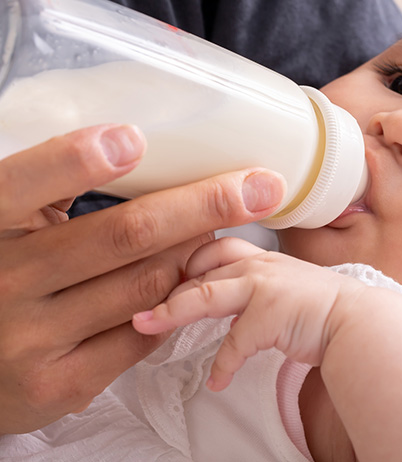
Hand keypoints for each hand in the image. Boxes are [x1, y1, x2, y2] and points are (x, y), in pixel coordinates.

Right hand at [0, 125, 285, 433]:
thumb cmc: (3, 275)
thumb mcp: (12, 223)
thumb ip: (55, 190)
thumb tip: (137, 146)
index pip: (29, 183)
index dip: (79, 160)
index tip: (134, 139)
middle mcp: (6, 281)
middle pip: (126, 235)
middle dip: (204, 207)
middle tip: (257, 187)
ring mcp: (33, 338)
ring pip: (150, 282)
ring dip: (197, 252)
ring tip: (221, 229)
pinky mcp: (63, 383)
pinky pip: (147, 331)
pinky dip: (176, 300)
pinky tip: (188, 281)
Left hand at [132, 237, 366, 390]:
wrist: (357, 322)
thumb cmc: (322, 308)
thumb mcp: (284, 285)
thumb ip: (252, 287)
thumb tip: (223, 306)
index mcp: (260, 256)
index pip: (210, 246)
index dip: (182, 260)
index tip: (160, 278)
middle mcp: (259, 264)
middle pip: (199, 266)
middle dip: (167, 284)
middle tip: (142, 304)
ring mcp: (263, 286)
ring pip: (205, 294)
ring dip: (171, 311)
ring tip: (146, 325)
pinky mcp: (269, 315)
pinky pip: (234, 343)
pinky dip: (222, 366)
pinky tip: (218, 382)